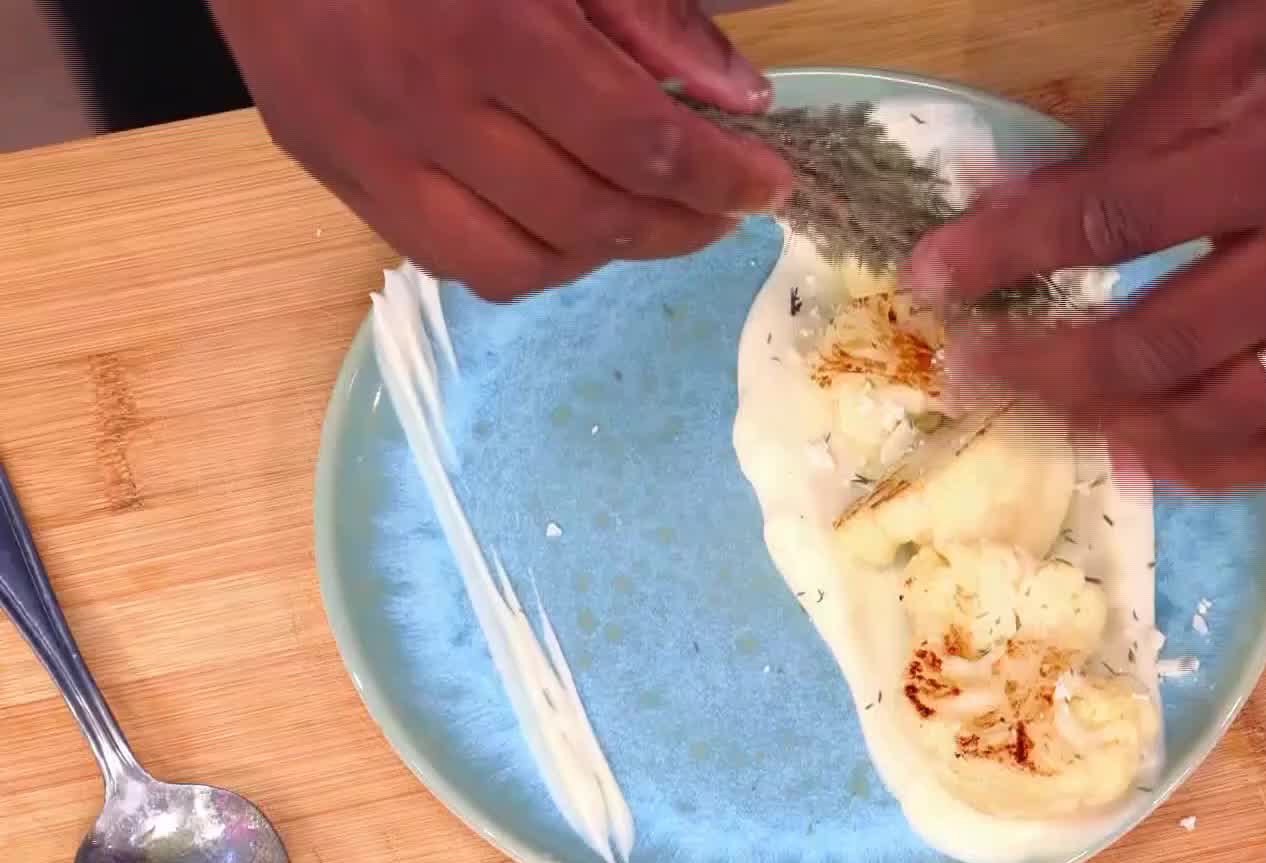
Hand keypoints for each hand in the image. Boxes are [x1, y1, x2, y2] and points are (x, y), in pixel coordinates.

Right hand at [209, 0, 791, 300]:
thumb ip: (649, 12)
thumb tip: (738, 98)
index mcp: (490, 25)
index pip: (637, 141)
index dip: (719, 178)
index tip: (766, 184)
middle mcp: (422, 102)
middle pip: (587, 216)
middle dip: (680, 226)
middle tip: (723, 209)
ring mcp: (365, 147)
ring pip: (517, 264)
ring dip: (604, 255)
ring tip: (647, 218)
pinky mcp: (329, 169)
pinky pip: (447, 259)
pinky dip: (524, 259)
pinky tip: (563, 222)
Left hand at [909, 0, 1265, 489]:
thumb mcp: (1240, 36)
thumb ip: (1134, 128)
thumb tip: (1016, 196)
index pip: (1113, 223)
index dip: (1008, 253)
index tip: (932, 278)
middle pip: (1161, 345)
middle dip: (1048, 367)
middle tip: (974, 370)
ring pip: (1229, 414)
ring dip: (1121, 428)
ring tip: (1051, 415)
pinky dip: (1226, 465)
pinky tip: (1153, 459)